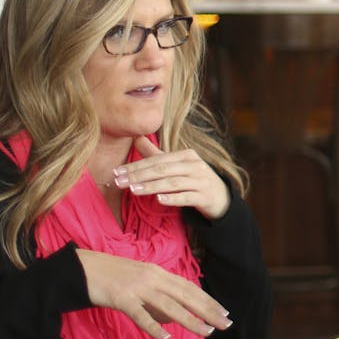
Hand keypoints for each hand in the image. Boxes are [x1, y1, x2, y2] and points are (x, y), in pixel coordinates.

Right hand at [75, 248, 231, 338]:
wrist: (81, 267)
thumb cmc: (112, 276)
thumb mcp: (140, 281)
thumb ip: (158, 297)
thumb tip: (174, 319)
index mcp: (158, 273)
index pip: (190, 288)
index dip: (208, 300)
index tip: (224, 312)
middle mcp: (153, 278)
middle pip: (186, 295)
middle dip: (208, 310)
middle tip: (227, 324)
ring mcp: (138, 287)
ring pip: (169, 305)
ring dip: (190, 320)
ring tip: (207, 332)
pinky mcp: (121, 298)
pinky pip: (140, 314)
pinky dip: (153, 327)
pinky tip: (165, 338)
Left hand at [113, 135, 230, 219]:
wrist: (221, 197)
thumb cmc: (193, 178)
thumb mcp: (176, 164)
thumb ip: (156, 154)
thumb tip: (136, 137)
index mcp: (186, 155)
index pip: (157, 159)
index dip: (136, 165)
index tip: (117, 172)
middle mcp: (194, 165)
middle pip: (163, 169)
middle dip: (139, 175)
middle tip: (119, 182)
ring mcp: (201, 181)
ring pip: (173, 183)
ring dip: (151, 186)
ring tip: (133, 190)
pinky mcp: (205, 197)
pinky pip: (186, 197)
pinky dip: (172, 198)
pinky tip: (159, 200)